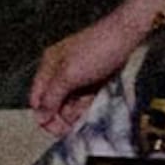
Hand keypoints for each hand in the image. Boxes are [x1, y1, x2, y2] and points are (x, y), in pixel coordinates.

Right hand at [30, 11, 141, 134]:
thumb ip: (52, 97)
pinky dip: (87, 104)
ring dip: (76, 111)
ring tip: (87, 106)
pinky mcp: (92, 80)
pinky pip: (84, 99)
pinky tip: (93, 101)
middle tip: (72, 126)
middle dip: (62, 115)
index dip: (44, 116)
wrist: (127, 34)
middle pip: (53, 103)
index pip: (37, 99)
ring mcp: (76, 76)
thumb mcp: (69, 75)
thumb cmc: (98, 48)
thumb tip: (40, 116)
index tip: (56, 130)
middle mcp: (59, 71)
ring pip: (70, 103)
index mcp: (48, 66)